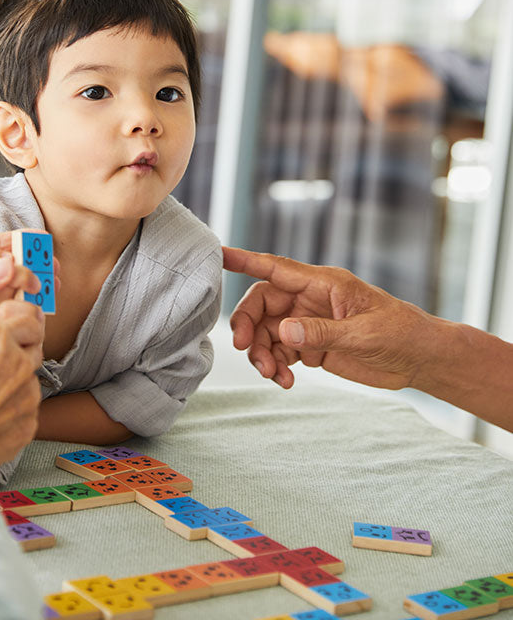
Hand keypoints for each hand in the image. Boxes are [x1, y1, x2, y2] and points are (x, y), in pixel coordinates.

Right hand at [0, 294, 45, 452]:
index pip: (28, 315)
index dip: (21, 317)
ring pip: (29, 377)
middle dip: (20, 347)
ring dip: (13, 381)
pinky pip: (26, 406)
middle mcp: (17, 360)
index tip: (11, 322)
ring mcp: (27, 391)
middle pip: (33, 344)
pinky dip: (13, 408)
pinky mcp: (30, 419)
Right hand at [224, 246, 434, 391]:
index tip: (218, 255)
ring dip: (261, 353)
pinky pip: (281, 353)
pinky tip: (285, 382)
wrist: (420, 359)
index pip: (276, 268)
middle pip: (262, 304)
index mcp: (322, 284)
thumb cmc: (400, 333)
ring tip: (273, 375)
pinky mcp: (312, 346)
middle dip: (248, 324)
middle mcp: (310, 300)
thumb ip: (321, 332)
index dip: (245, 260)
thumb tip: (283, 331)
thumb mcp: (363, 333)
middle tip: (244, 347)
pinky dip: (276, 367)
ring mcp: (310, 323)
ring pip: (268, 332)